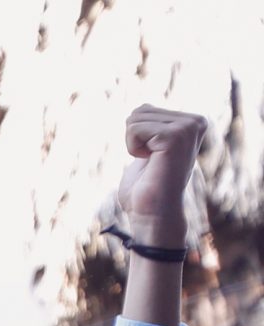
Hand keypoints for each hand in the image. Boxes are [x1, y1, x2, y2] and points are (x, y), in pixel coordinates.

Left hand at [117, 105, 206, 247]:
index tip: (152, 158)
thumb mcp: (147, 150)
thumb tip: (140, 110)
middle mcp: (194, 122)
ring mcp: (187, 128)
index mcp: (191, 122)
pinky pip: (134, 129)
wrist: (152, 215)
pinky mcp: (175, 136)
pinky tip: (150, 162)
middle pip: (139, 111)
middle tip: (149, 162)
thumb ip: (148, 128)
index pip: (144, 109)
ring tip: (151, 163)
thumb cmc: (145, 190)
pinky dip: (132, 148)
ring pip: (135, 118)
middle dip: (133, 139)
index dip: (136, 136)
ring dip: (133, 145)